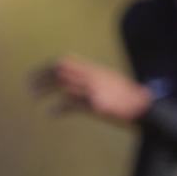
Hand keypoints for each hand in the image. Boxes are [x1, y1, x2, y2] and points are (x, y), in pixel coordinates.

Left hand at [31, 55, 153, 125]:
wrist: (147, 110)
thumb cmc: (129, 101)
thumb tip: (78, 85)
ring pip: (62, 83)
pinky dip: (59, 109)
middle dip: (42, 75)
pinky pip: (71, 104)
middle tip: (29, 84)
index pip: (66, 61)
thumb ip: (94, 80)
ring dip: (45, 88)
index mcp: (95, 70)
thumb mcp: (112, 83)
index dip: (48, 66)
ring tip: (34, 96)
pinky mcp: (95, 105)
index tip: (37, 74)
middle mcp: (93, 76)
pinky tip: (52, 114)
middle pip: (60, 69)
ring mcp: (93, 89)